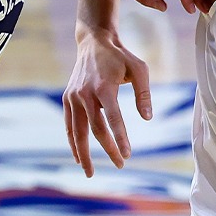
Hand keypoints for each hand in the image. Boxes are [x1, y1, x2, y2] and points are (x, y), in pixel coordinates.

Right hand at [63, 27, 152, 175]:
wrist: (93, 43)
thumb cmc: (120, 57)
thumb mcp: (140, 68)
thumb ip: (144, 93)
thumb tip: (147, 118)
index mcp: (104, 86)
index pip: (113, 118)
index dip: (120, 138)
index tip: (127, 154)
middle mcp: (85, 93)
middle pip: (95, 129)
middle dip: (108, 149)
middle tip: (120, 165)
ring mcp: (74, 96)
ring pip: (77, 131)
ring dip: (84, 153)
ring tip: (90, 173)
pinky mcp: (67, 98)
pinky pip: (69, 125)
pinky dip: (72, 142)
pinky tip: (79, 157)